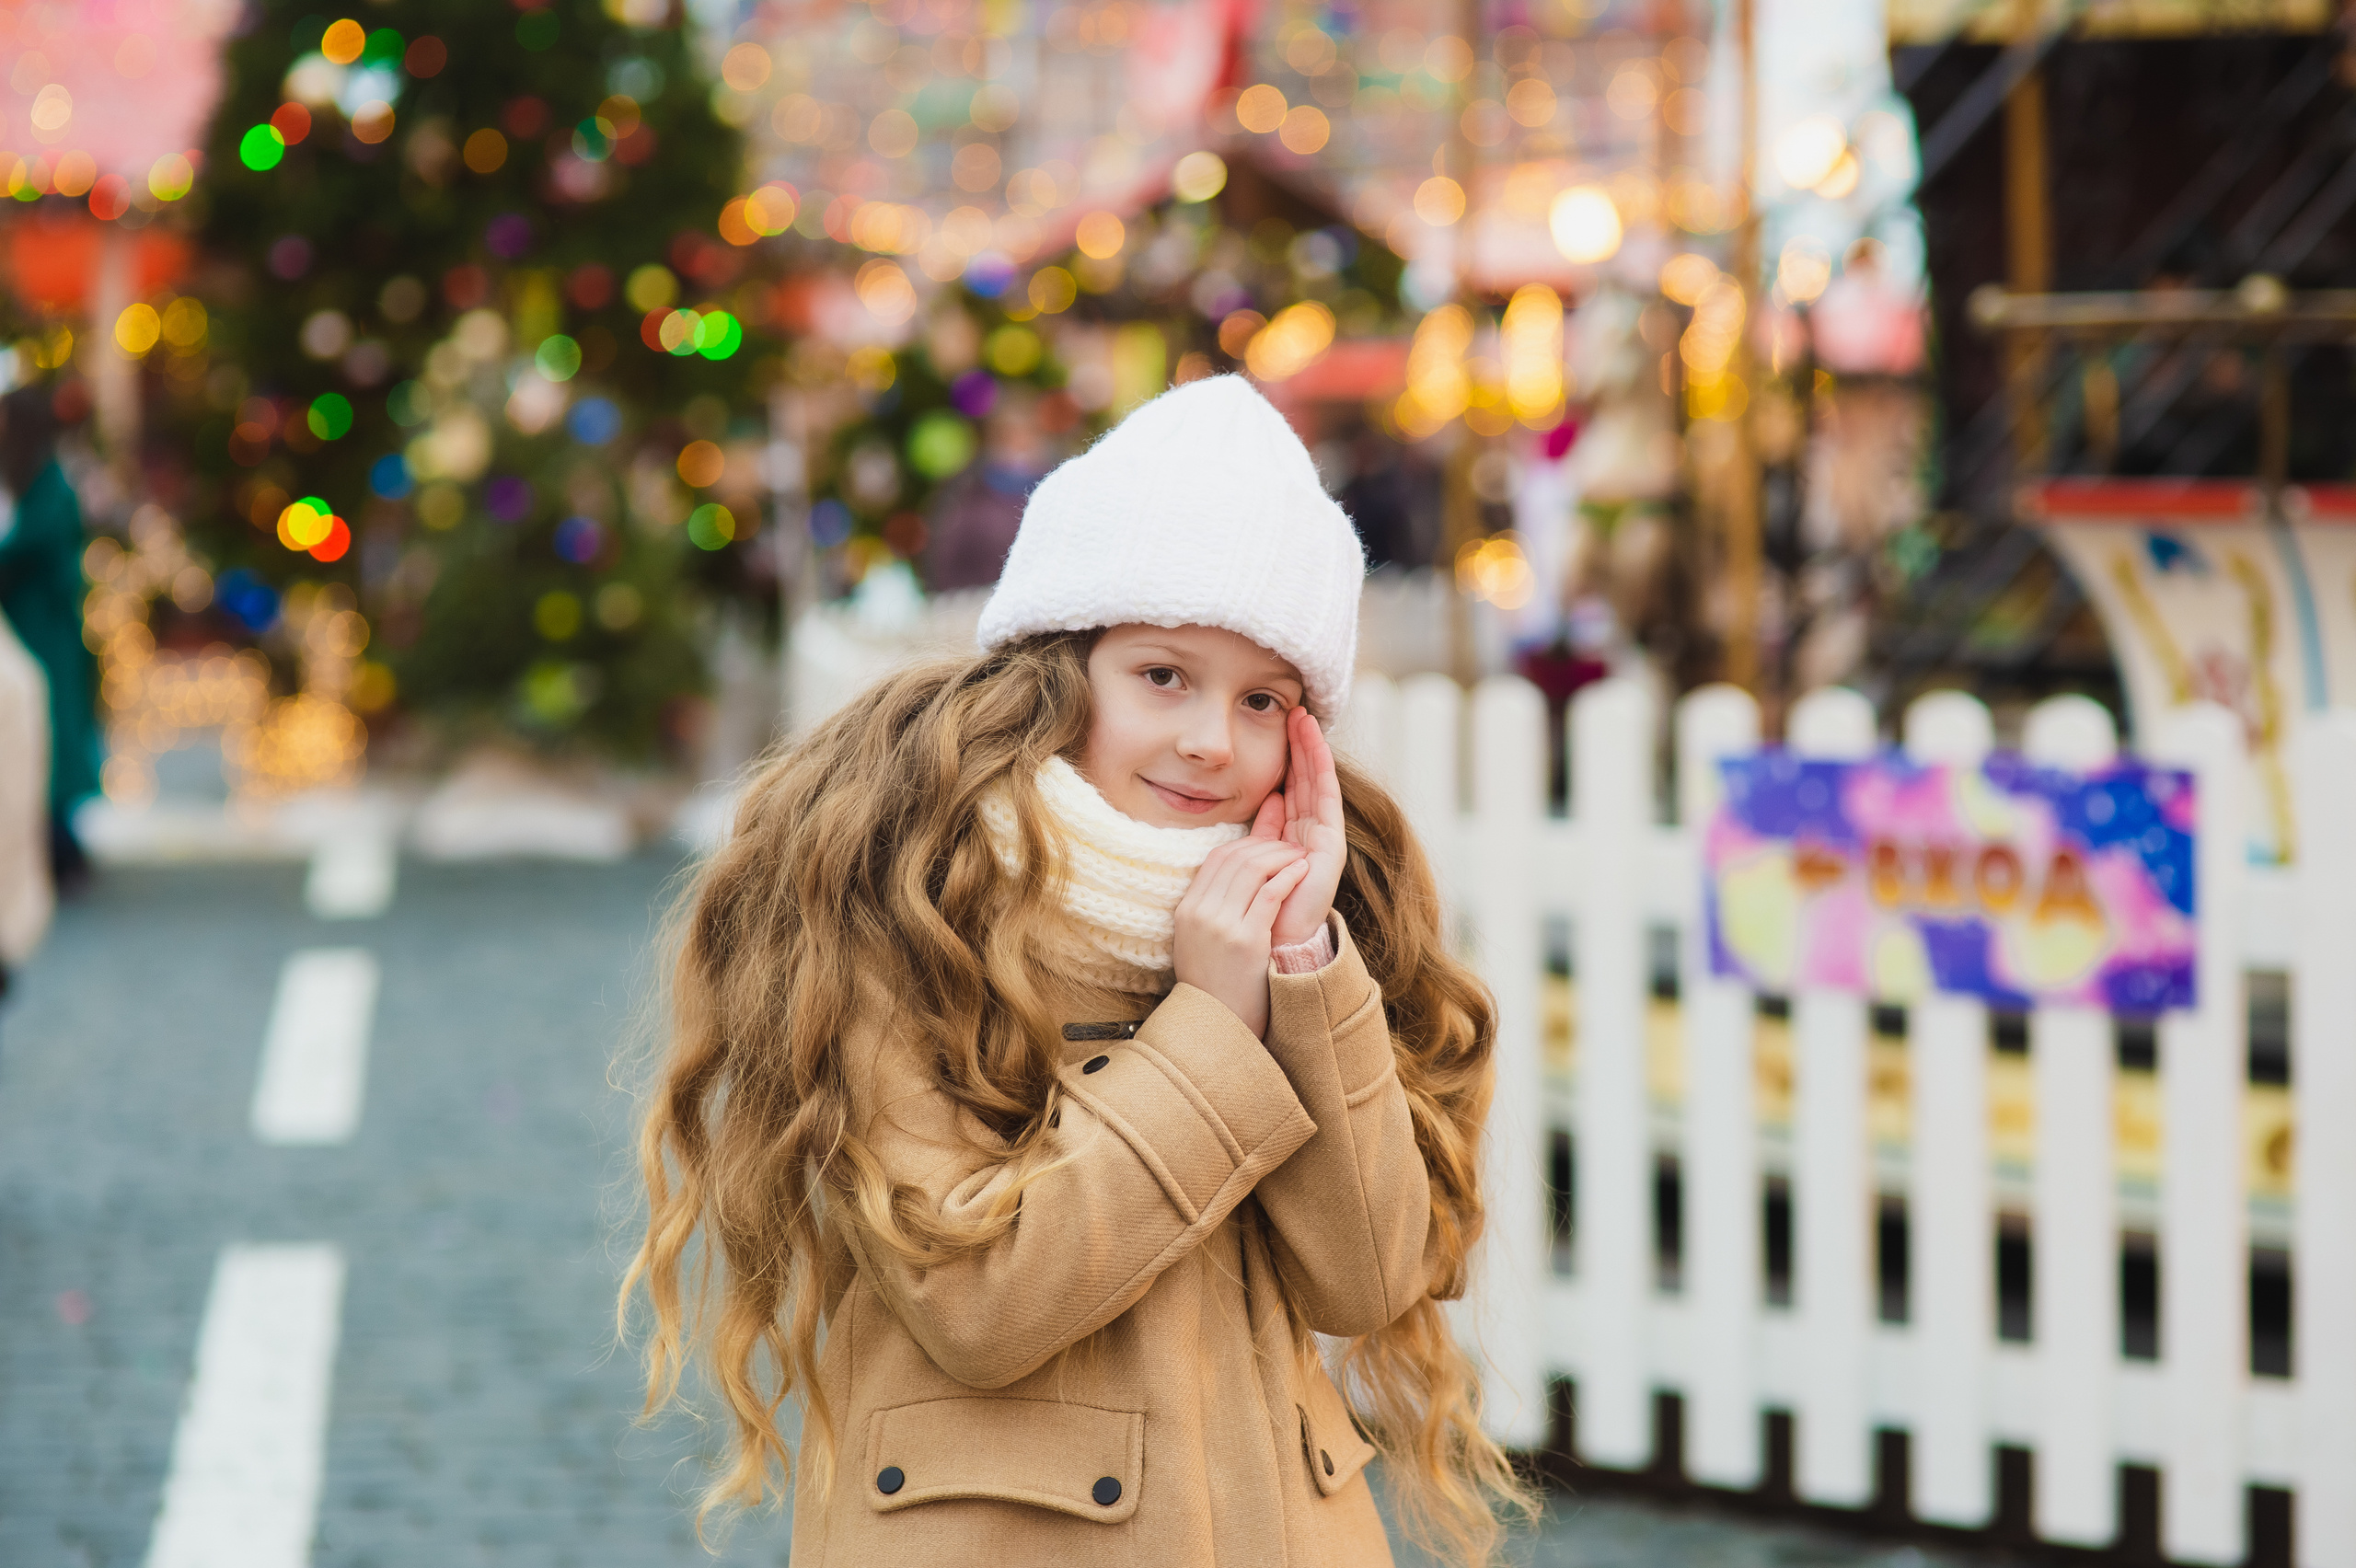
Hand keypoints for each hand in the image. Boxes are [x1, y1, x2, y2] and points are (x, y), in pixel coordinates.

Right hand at [1172, 833, 1309, 1038]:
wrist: (1216, 1025)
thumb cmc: (1213, 986)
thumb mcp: (1196, 942)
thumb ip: (1209, 909)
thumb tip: (1231, 881)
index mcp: (1187, 910)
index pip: (1217, 858)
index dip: (1246, 845)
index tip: (1267, 846)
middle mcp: (1201, 913)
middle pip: (1235, 859)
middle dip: (1267, 846)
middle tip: (1290, 846)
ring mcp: (1222, 925)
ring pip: (1253, 870)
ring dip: (1280, 857)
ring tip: (1299, 856)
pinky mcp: (1247, 940)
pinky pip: (1270, 894)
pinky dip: (1288, 877)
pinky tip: (1302, 871)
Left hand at [1267, 706, 1345, 948]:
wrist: (1275, 943)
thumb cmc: (1262, 906)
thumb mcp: (1258, 857)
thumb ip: (1265, 828)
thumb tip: (1268, 797)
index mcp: (1293, 836)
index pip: (1293, 787)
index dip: (1288, 757)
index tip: (1279, 725)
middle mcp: (1312, 833)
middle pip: (1307, 779)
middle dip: (1301, 744)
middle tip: (1294, 708)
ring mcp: (1324, 837)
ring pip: (1317, 782)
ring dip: (1311, 748)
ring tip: (1304, 717)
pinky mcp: (1330, 845)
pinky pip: (1325, 799)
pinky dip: (1320, 771)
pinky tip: (1314, 746)